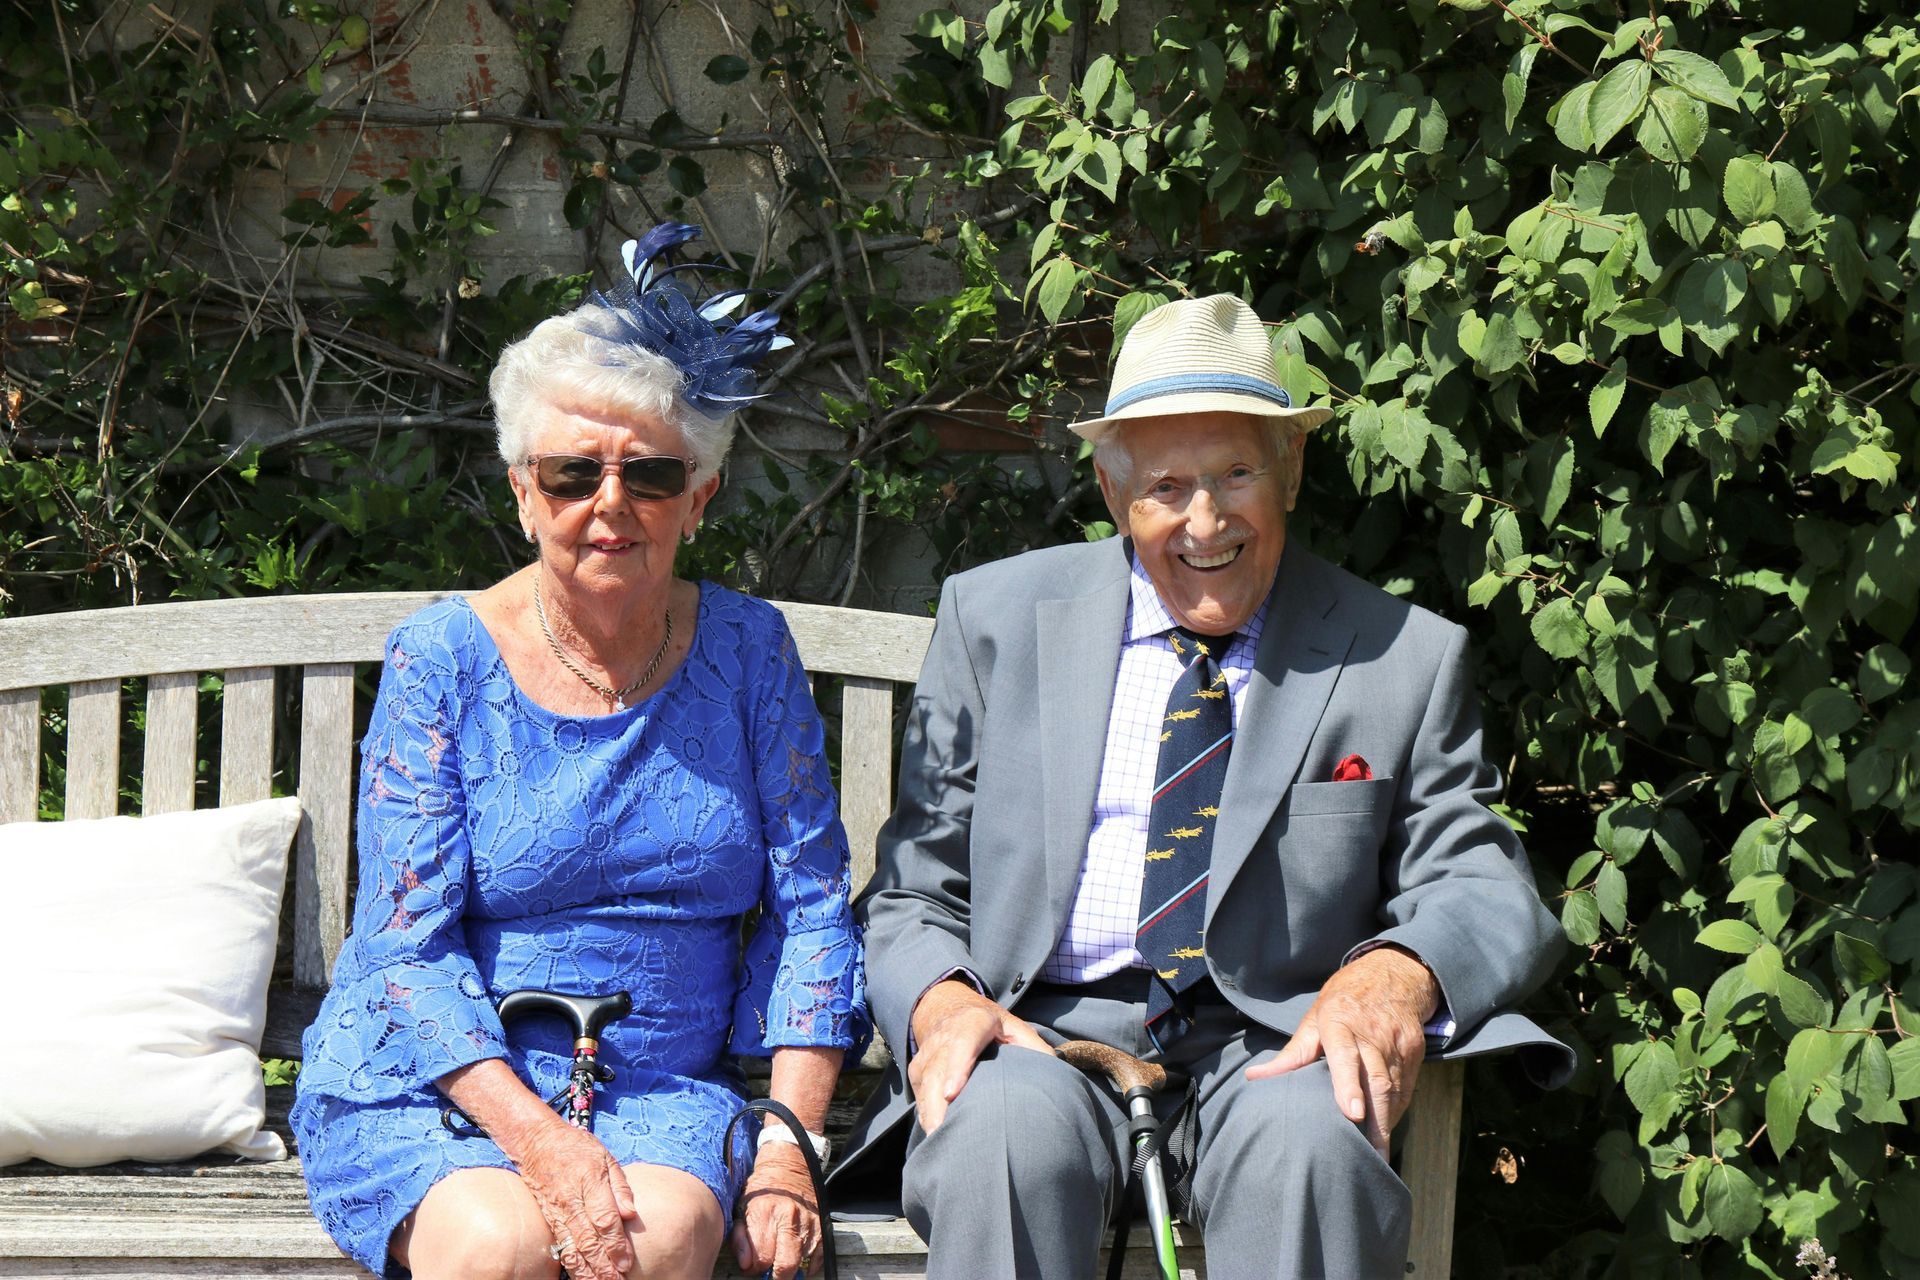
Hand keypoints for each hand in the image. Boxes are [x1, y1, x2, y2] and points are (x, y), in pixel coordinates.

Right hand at [512, 1120, 637, 1279]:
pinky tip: (581, 1276)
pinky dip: (570, 1264)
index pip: (604, 1218)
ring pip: (572, 1247)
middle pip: (588, 1239)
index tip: (626, 1263)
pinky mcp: (548, 1219)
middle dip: (602, 1266)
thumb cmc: (576, 1147)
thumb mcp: (605, 1156)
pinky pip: (559, 1245)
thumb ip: (620, 1186)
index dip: (615, 1244)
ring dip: (586, 1271)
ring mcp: (557, 1211)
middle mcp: (571, 1200)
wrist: (535, 1141)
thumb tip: (631, 1214)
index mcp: (590, 1181)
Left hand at [732, 1142, 820, 1277]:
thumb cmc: (761, 1190)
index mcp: (765, 1213)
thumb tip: (745, 1264)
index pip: (761, 1258)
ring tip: (780, 1261)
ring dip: (790, 1268)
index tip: (751, 1266)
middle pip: (785, 1266)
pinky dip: (808, 1265)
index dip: (754, 1269)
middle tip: (768, 1273)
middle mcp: (789, 1218)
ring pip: (802, 1263)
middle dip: (775, 1277)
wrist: (788, 1166)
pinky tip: (796, 1259)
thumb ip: (740, 1238)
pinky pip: (817, 1258)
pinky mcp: (822, 1225)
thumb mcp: (742, 1208)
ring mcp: (809, 1222)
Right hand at [906, 978, 1053, 1133]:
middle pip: (937, 1070)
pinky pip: (919, 1094)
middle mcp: (944, 1036)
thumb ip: (1035, 1049)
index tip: (951, 1094)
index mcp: (974, 1022)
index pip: (962, 1044)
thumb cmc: (991, 1025)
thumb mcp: (1016, 1027)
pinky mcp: (916, 1069)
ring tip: (937, 1141)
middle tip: (941, 1133)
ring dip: (929, 1113)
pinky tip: (935, 1136)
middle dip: (936, 1102)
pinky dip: (926, 1115)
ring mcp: (927, 1053)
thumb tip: (1055, 1078)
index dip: (956, 1068)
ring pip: (924, 1084)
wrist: (950, 1008)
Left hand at [1246, 946, 1439, 1157]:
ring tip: (1377, 1154)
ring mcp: (1397, 1043)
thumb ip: (1291, 1054)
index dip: (1349, 1086)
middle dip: (1376, 1122)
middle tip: (1371, 1156)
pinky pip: (1407, 1088)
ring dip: (1386, 1124)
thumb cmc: (1343, 1003)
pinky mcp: (1415, 1052)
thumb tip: (1255, 1077)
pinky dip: (1397, 1111)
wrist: (1391, 976)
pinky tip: (1386, 1130)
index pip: (1345, 1057)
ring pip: (1395, 1089)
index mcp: (1340, 1023)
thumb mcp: (1313, 1020)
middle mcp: (1372, 1033)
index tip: (1353, 1115)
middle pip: (1376, 1081)